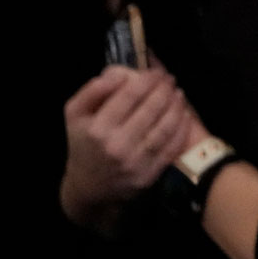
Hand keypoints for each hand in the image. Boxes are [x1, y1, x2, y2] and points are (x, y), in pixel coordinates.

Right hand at [57, 65, 198, 232]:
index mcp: (97, 129)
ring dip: (176, 105)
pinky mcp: (148, 174)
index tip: (155, 72)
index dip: (147, 79)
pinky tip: (183, 114)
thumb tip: (118, 74)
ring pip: (165, 126)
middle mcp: (116, 145)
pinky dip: (182, 128)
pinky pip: (171, 147)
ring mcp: (134, 161)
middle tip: (169, 79)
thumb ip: (92, 91)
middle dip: (164, 89)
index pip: (129, 95)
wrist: (87, 186)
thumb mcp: (74, 115)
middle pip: (150, 108)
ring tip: (178, 93)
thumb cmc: (83, 144)